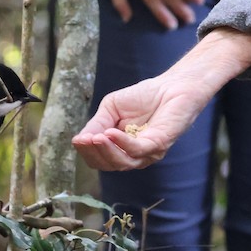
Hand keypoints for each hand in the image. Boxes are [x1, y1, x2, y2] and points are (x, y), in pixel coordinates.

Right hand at [73, 29, 250, 170]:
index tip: (78, 140)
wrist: (172, 85)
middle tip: (85, 140)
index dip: (86, 152)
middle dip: (93, 153)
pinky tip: (110, 133)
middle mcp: (133, 155)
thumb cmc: (144, 96)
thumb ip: (97, 124)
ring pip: (122, 163)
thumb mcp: (111, 108)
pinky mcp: (159, 144)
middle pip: (108, 165)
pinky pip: (138, 150)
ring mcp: (147, 153)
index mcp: (120, 148)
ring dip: (105, 150)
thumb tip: (80, 140)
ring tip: (95, 138)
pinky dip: (121, 143)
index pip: (99, 160)